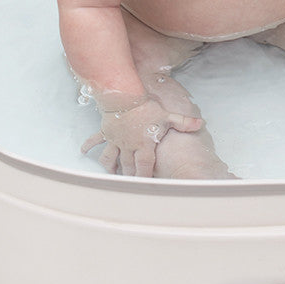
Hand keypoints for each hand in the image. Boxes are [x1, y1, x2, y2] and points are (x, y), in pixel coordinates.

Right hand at [82, 95, 203, 177]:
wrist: (124, 97)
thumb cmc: (146, 107)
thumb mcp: (167, 115)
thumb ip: (183, 122)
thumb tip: (200, 124)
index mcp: (143, 146)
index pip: (145, 168)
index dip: (145, 178)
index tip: (145, 186)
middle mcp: (128, 147)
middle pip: (128, 167)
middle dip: (129, 177)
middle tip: (129, 185)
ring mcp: (115, 141)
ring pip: (111, 159)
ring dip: (111, 168)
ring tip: (111, 175)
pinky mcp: (106, 132)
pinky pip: (96, 142)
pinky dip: (89, 146)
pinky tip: (83, 151)